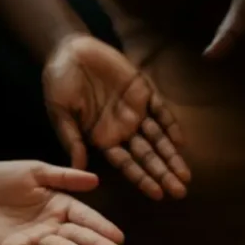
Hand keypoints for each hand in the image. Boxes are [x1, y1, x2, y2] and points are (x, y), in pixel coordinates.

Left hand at [0, 161, 124, 244]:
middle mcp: (53, 227)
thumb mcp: (36, 171)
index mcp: (61, 206)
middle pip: (80, 237)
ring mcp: (35, 241)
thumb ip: (64, 177)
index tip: (120, 238)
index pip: (86, 218)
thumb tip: (96, 180)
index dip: (103, 227)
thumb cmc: (2, 178)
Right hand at [44, 34, 190, 198]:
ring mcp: (135, 111)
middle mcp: (123, 129)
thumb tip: (77, 167)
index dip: (142, 179)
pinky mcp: (143, 91)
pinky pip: (161, 110)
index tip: (157, 195)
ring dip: (172, 156)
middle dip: (164, 174)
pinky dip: (171, 125)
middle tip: (180, 192)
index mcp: (104, 138)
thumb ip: (71, 139)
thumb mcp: (60, 113)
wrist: (68, 50)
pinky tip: (181, 142)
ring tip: (185, 175)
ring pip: (158, 138)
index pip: (127, 164)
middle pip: (148, 156)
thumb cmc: (59, 83)